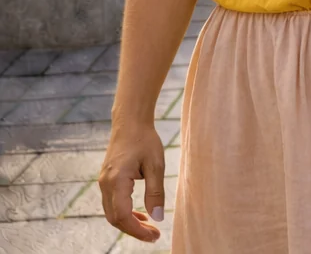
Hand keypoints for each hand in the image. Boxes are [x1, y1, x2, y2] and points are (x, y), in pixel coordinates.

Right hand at [98, 119, 166, 241]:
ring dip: (129, 223)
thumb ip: (155, 192)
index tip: (154, 236)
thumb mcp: (156, 165)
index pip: (122, 216)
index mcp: (116, 181)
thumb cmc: (145, 141)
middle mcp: (105, 185)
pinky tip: (141, 215)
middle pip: (115, 218)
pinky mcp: (107, 181)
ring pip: (112, 213)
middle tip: (154, 235)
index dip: (137, 230)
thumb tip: (158, 217)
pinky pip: (113, 204)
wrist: (130, 123)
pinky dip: (126, 213)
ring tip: (150, 228)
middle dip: (134, 230)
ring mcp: (104, 183)